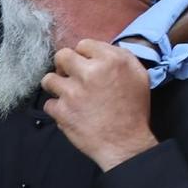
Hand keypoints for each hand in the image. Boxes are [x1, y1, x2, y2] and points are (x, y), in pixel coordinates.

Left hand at [43, 40, 157, 171]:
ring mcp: (72, 92)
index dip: (85, 55)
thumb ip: (121, 57)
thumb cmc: (134, 110)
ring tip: (67, 94)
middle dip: (64, 65)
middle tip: (71, 76)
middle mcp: (89, 73)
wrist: (125, 143)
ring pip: (48, 79)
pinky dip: (57, 109)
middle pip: (61, 56)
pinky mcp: (62, 112)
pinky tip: (69, 112)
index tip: (87, 66)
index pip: (83, 44)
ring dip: (56, 86)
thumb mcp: (139, 75)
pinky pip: (48, 103)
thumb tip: (101, 50)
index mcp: (110, 61)